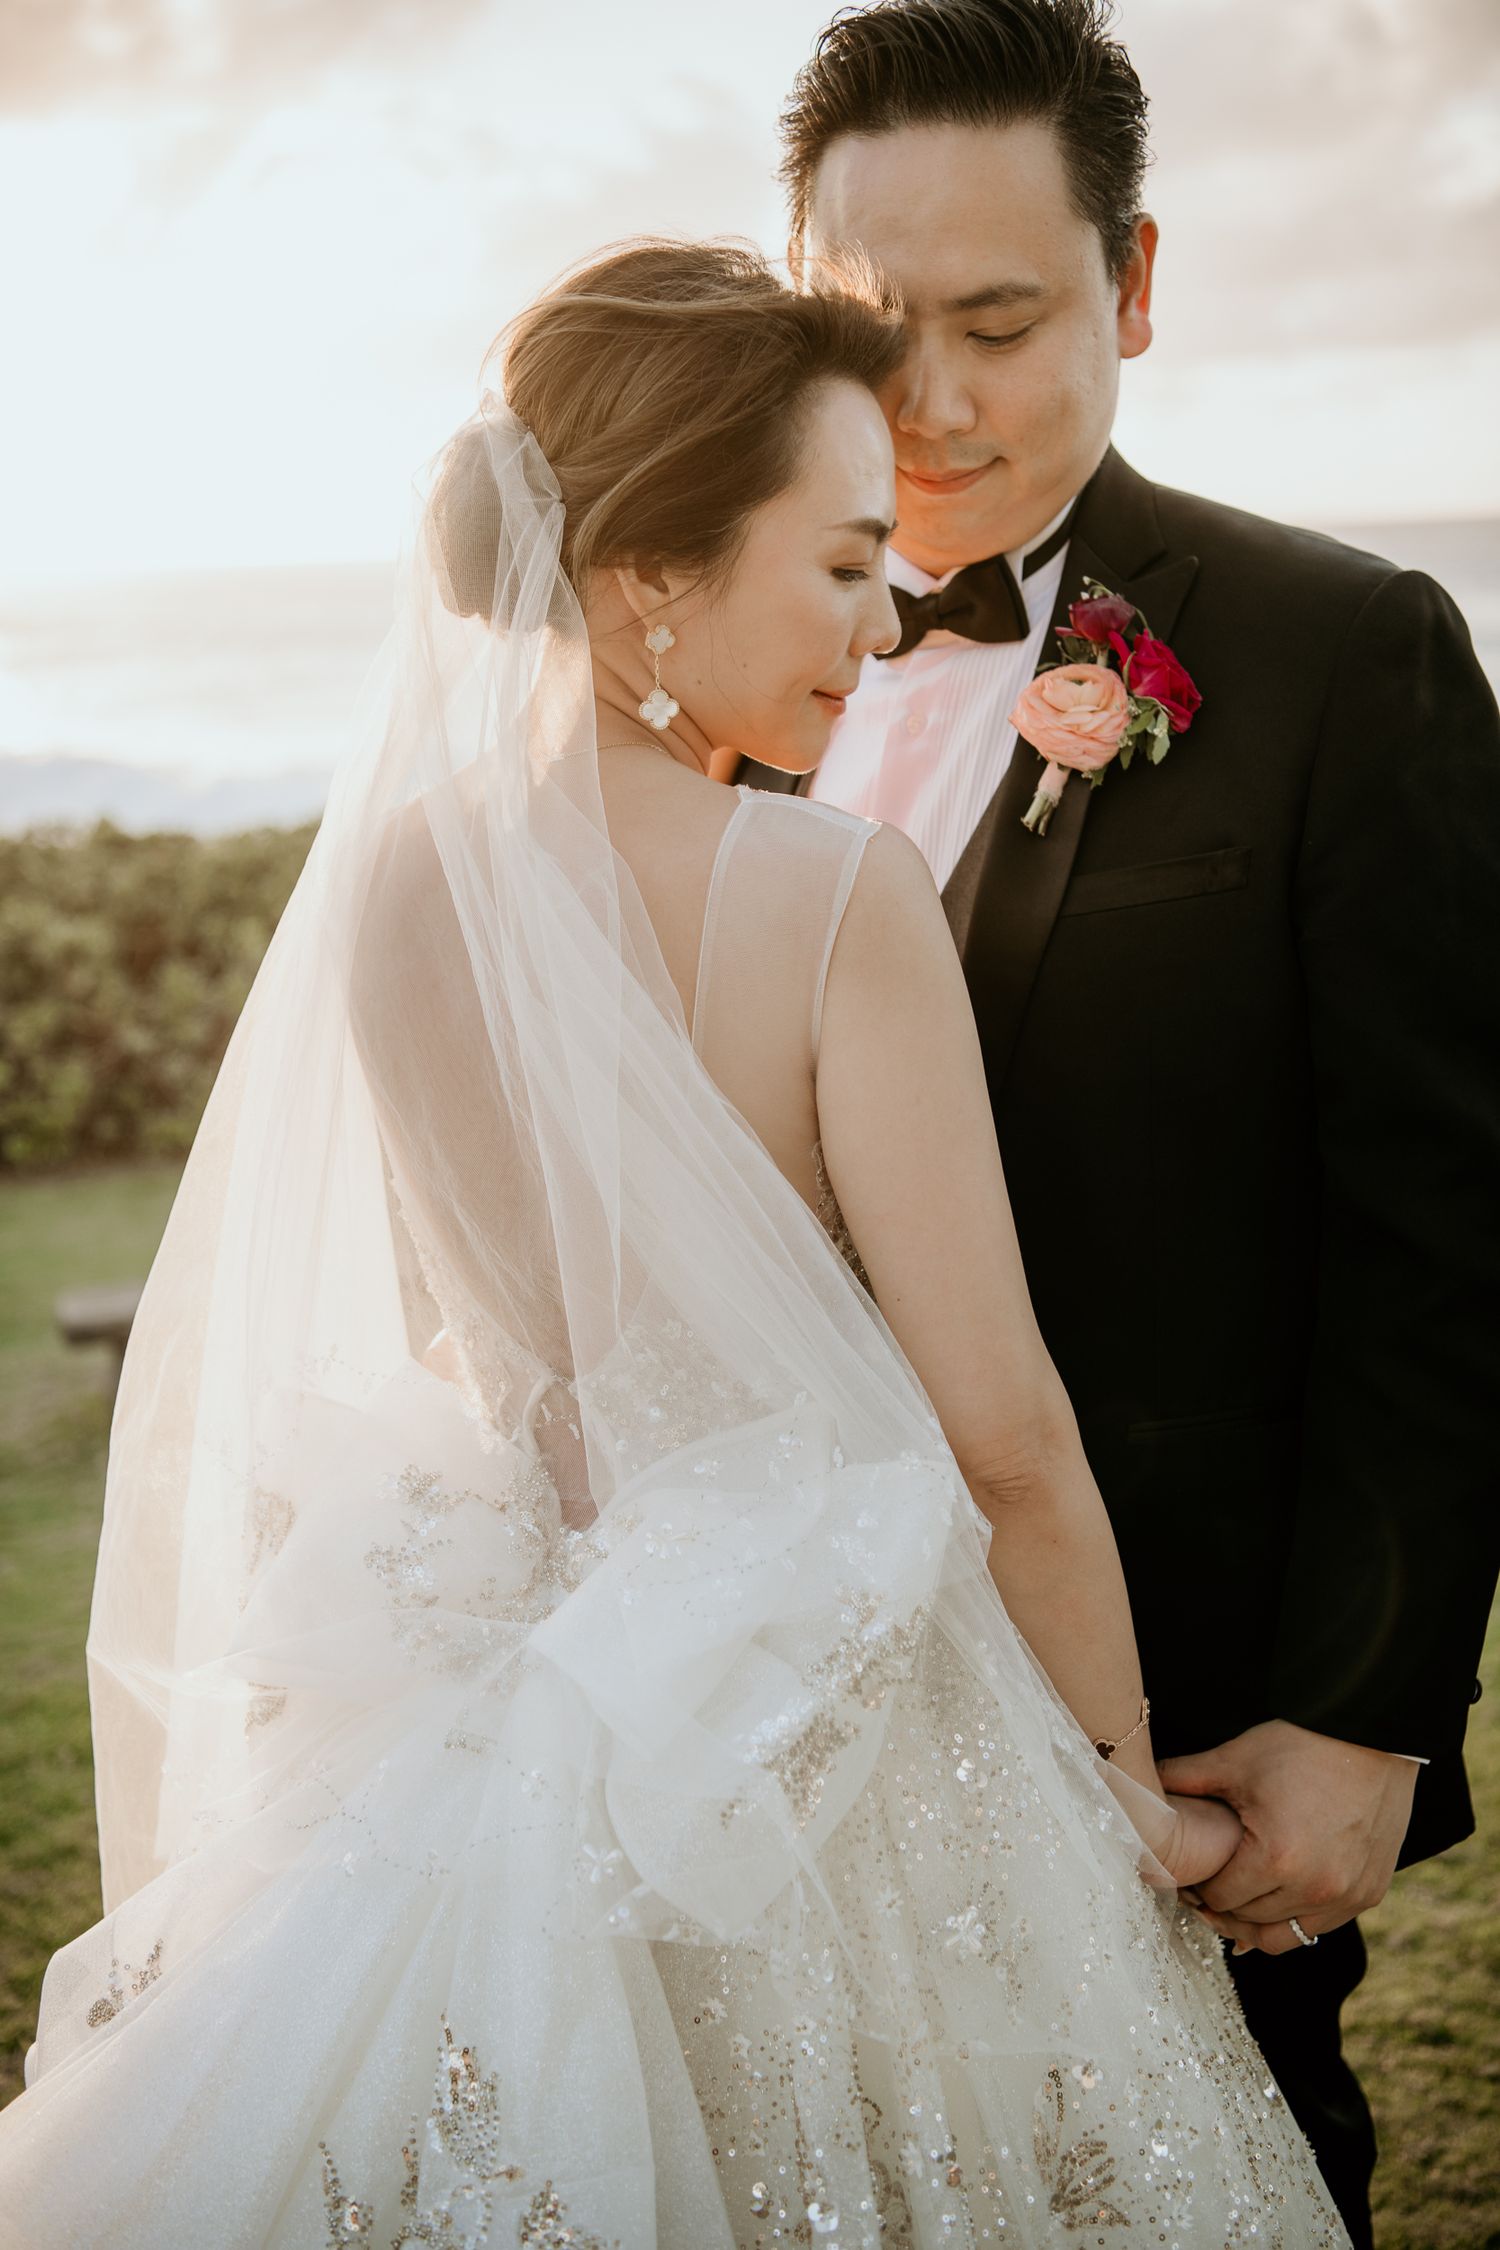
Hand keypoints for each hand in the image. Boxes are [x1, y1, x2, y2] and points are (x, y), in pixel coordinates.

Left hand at [1158, 1719, 1417, 1956]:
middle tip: (1204, 1888)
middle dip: (1222, 1907)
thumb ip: (1182, 1780)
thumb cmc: (1301, 1744)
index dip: (1197, 1888)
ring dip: (1256, 1923)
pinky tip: (1274, 1901)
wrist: (1372, 1734)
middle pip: (1248, 1922)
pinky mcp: (1370, 1894)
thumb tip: (1136, 1788)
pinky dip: (1294, 1919)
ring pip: (1285, 1938)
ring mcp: (1348, 1896)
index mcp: (1276, 1858)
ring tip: (1236, 1900)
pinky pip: (1321, 1928)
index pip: (1219, 1899)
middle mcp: (1316, 1888)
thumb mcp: (1235, 1760)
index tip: (1187, 1875)